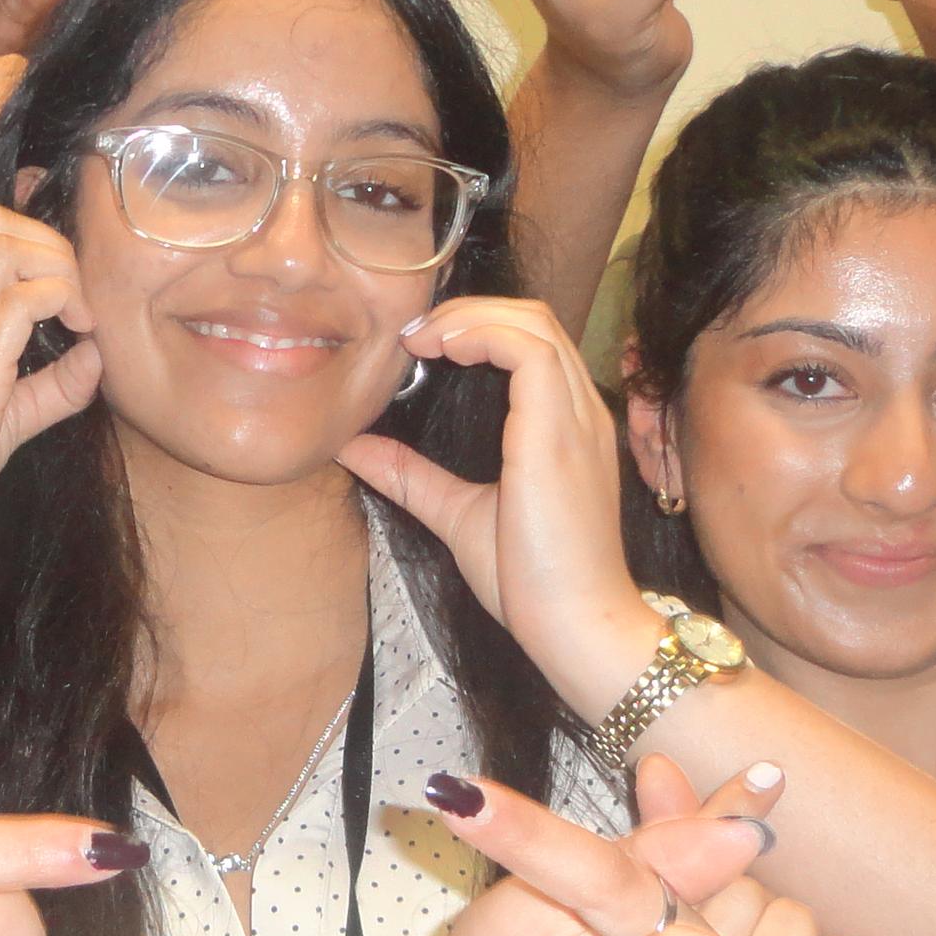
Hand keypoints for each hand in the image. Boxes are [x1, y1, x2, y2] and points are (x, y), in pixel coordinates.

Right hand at [0, 203, 101, 559]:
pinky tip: (80, 337)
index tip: (65, 290)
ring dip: (61, 274)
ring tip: (80, 318)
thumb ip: (54, 383)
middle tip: (78, 301)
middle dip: (55, 249)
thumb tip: (101, 354)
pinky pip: (21, 304)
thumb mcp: (4, 412)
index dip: (37, 241)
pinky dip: (63, 305)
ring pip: (8, 252)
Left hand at [338, 296, 654, 707]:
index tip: (421, 347)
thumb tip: (356, 448)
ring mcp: (576, 417)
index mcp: (563, 425)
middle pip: (535, 317)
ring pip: (535, 322)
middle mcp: (579, 411)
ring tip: (421, 339)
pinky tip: (443, 351)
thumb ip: (413, 477)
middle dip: (470, 311)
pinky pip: (529, 350)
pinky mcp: (560, 431)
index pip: (532, 341)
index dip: (476, 326)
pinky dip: (483, 335)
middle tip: (413, 336)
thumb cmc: (531, 581)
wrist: (574, 624)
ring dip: (471, 317)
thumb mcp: (458, 514)